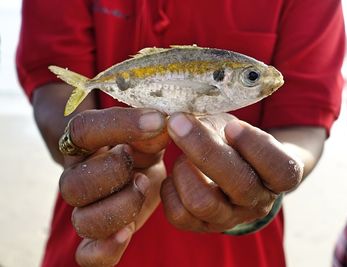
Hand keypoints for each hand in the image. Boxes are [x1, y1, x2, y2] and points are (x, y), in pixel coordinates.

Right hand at [59, 107, 168, 266]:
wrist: (138, 164)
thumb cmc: (140, 143)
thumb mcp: (147, 129)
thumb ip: (152, 129)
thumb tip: (160, 127)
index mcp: (82, 145)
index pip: (82, 131)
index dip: (119, 126)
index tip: (156, 121)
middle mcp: (79, 177)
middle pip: (73, 186)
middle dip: (113, 174)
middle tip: (139, 163)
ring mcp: (88, 208)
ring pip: (83, 222)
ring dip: (119, 208)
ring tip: (143, 187)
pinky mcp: (103, 233)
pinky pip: (89, 255)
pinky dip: (105, 250)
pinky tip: (127, 232)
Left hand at [161, 113, 302, 231]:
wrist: (229, 173)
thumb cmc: (233, 144)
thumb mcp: (234, 127)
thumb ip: (218, 123)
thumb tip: (186, 118)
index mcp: (277, 177)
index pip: (281, 170)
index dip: (256, 147)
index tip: (232, 126)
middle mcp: (256, 203)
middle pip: (239, 185)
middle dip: (205, 149)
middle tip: (178, 122)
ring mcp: (229, 219)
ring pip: (203, 203)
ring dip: (184, 170)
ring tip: (180, 156)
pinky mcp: (201, 226)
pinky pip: (178, 215)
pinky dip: (170, 189)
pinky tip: (174, 175)